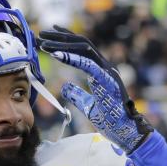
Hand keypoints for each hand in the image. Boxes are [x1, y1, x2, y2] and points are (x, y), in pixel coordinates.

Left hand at [38, 26, 151, 152]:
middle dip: (60, 37)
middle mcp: (105, 67)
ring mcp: (106, 71)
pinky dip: (71, 58)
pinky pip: (87, 64)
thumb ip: (77, 95)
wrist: (125, 131)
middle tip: (41, 34)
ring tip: (43, 43)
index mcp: (101, 72)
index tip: (49, 35)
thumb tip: (65, 88)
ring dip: (62, 44)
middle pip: (81, 44)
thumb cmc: (110, 121)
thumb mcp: (87, 106)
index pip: (82, 50)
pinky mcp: (106, 79)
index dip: (66, 40)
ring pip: (83, 49)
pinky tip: (55, 54)